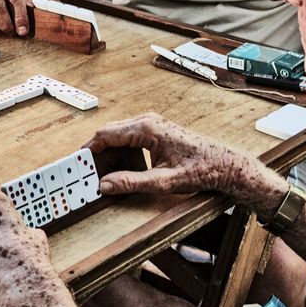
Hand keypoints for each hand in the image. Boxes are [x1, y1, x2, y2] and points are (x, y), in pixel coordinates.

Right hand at [88, 112, 260, 198]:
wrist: (227, 165)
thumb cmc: (201, 170)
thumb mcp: (165, 182)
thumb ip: (133, 183)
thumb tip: (105, 185)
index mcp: (146, 128)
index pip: (106, 134)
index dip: (89, 150)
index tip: (78, 164)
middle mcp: (147, 121)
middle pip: (109, 133)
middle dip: (96, 153)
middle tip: (86, 173)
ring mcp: (152, 124)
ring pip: (118, 135)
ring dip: (108, 153)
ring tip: (102, 174)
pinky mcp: (156, 131)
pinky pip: (130, 137)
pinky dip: (120, 152)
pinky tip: (121, 169)